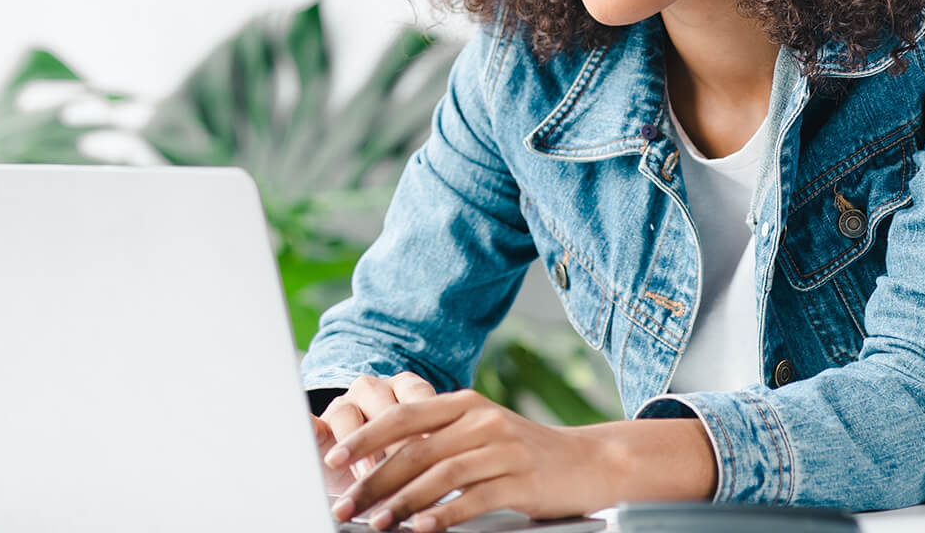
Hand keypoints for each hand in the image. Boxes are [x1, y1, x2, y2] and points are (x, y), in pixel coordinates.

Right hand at [313, 372, 438, 494]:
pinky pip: (311, 423)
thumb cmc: (404, 460)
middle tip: (407, 470)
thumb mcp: (426, 454)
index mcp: (407, 388)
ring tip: (369, 475)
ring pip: (348, 413)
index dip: (428, 427)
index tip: (438, 455)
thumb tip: (464, 478)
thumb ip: (438, 455)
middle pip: (384, 406)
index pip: (419, 397)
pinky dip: (311, 430)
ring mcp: (346, 404)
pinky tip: (320, 446)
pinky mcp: (319, 424)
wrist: (365, 471)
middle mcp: (376, 389)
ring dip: (360, 445)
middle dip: (396, 442)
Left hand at [322, 389, 619, 532]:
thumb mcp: (481, 434)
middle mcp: (481, 419)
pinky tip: (422, 529)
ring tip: (376, 524)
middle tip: (345, 506)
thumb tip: (380, 466)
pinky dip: (445, 516)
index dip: (365, 437)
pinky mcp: (522, 479)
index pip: (403, 415)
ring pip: (440, 475)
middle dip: (373, 480)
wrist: (591, 462)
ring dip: (403, 502)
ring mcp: (504, 448)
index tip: (332, 459)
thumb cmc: (524, 453)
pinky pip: (475, 498)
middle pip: (415, 448)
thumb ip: (439, 440)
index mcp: (465, 404)